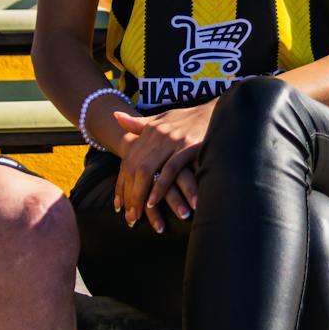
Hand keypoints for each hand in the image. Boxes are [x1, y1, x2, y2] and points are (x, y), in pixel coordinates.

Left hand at [111, 101, 212, 232]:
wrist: (213, 111)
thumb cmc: (186, 119)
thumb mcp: (160, 119)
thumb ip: (138, 123)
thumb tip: (115, 116)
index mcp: (149, 130)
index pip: (128, 161)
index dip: (121, 185)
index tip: (119, 207)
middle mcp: (157, 135)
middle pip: (134, 168)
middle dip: (129, 195)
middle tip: (129, 218)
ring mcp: (172, 141)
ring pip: (147, 170)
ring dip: (140, 195)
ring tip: (138, 214)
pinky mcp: (188, 147)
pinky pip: (170, 170)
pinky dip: (160, 186)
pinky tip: (154, 202)